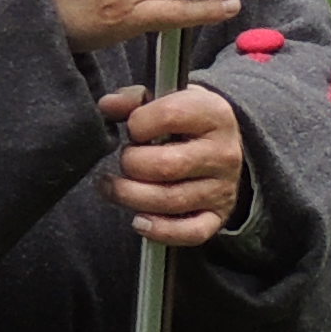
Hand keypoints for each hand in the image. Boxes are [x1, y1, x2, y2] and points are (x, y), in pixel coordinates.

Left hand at [96, 79, 245, 246]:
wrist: (222, 143)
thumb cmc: (185, 120)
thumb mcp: (166, 99)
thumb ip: (133, 99)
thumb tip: (107, 106)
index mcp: (213, 114)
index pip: (169, 116)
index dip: (137, 123)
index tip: (132, 128)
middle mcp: (223, 152)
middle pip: (164, 165)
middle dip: (130, 164)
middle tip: (124, 160)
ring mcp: (223, 187)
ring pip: (170, 200)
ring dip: (130, 197)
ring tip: (113, 187)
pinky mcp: (218, 215)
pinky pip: (190, 233)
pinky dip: (160, 231)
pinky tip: (139, 220)